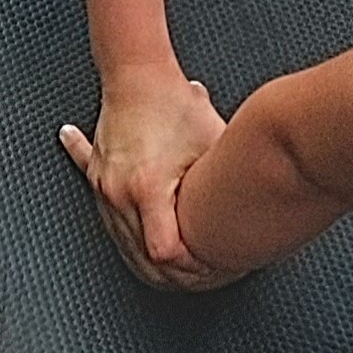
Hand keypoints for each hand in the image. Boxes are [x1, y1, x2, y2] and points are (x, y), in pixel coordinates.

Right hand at [59, 73, 229, 287]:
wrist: (136, 73)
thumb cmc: (173, 103)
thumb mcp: (213, 144)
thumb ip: (226, 184)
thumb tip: (254, 213)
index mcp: (147, 187)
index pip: (165, 253)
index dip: (190, 268)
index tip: (211, 269)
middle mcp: (118, 194)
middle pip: (143, 259)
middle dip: (175, 276)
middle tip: (205, 279)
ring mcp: (103, 190)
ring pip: (125, 248)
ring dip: (151, 264)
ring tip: (180, 275)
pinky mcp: (98, 180)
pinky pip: (108, 218)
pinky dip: (125, 236)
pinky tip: (131, 248)